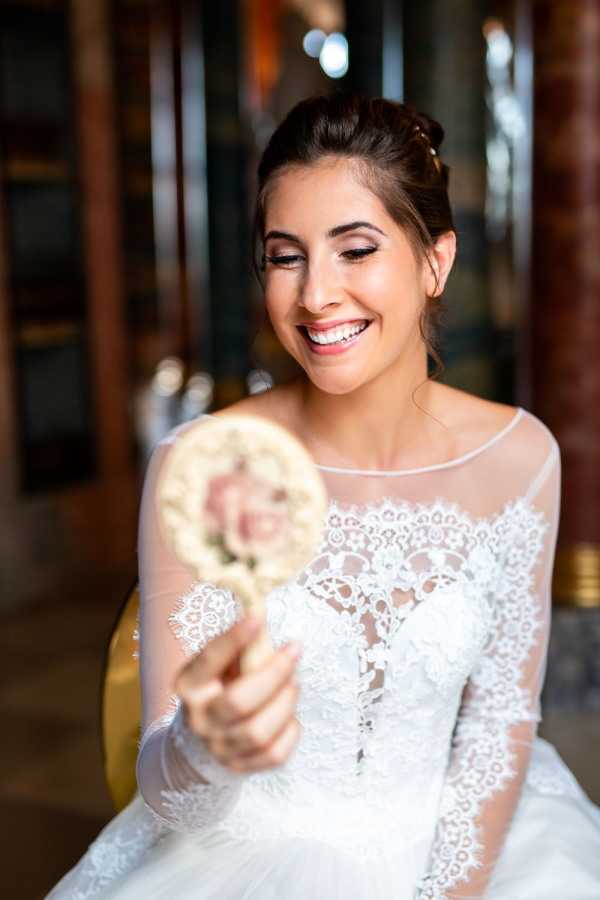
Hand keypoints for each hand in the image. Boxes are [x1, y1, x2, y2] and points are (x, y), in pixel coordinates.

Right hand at [174, 617, 301, 773]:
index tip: (258, 616)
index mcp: (189, 685)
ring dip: (285, 702)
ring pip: (259, 731)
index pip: (210, 659)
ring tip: (293, 684)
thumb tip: (262, 613)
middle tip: (294, 651)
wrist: (203, 740)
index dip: (234, 638)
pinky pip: (275, 754)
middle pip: (238, 701)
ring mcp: (219, 748)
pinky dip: (290, 730)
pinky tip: (289, 716)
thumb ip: (240, 647)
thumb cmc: (220, 687)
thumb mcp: (220, 664)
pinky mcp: (240, 767)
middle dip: (274, 673)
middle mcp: (200, 719)